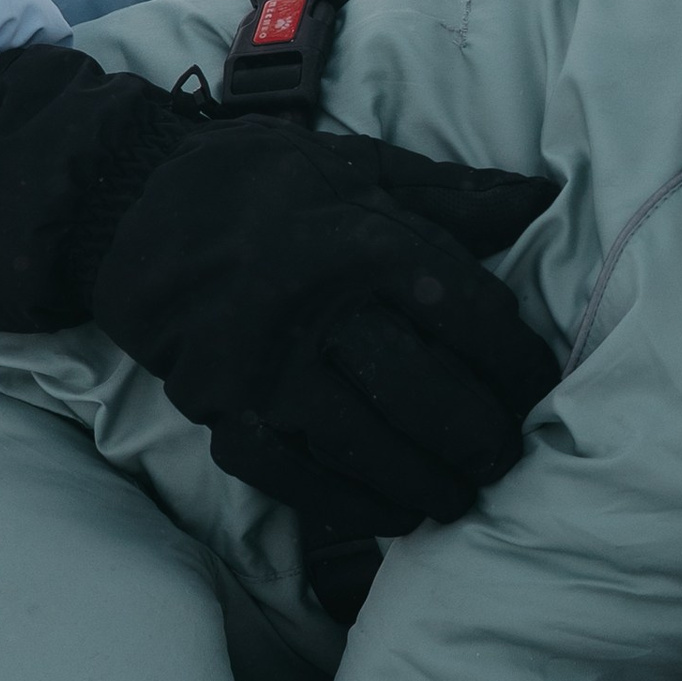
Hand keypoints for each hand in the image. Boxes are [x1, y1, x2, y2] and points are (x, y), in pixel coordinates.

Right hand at [0, 44, 559, 545]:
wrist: (136, 209)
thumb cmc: (269, 185)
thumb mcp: (364, 168)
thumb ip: (455, 196)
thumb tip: (545, 198)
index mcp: (359, 238)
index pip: (465, 312)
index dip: (514, 359)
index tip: (539, 383)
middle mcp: (311, 307)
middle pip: (419, 389)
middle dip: (478, 433)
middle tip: (507, 455)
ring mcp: (260, 368)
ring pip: (363, 443)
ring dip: (424, 480)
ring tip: (461, 494)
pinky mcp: (220, 411)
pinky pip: (295, 476)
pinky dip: (351, 503)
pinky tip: (392, 512)